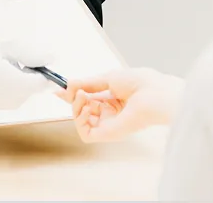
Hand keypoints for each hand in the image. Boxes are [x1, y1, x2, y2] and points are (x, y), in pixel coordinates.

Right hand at [0, 20, 51, 110]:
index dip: (45, 80)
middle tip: (26, 65)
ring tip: (8, 67)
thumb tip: (51, 58)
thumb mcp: (1, 42)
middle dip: (30, 82)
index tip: (51, 73)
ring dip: (18, 87)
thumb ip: (28, 52)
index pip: (32, 85)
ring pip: (13, 100)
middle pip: (23, 94)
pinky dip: (5, 91)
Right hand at [57, 67, 183, 142]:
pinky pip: (86, 133)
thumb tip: (67, 85)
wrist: (154, 93)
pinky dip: (80, 121)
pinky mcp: (108, 134)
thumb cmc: (140, 83)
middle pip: (81, 110)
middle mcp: (109, 113)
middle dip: (74, 99)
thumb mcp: (107, 77)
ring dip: (76, 108)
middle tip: (78, 90)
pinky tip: (88, 108)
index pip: (87, 99)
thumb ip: (86, 83)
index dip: (72, 95)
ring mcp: (108, 124)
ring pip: (81, 121)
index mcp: (112, 99)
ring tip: (84, 97)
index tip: (58, 89)